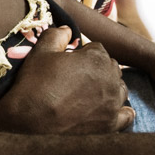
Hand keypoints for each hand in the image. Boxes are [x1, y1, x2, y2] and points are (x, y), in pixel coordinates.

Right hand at [0, 26, 134, 134]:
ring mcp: (112, 103)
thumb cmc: (34, 83)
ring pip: (119, 90)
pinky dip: (120, 112)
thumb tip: (67, 30)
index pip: (97, 50)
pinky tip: (108, 111)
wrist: (27, 118)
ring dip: (108, 89)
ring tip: (88, 95)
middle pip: (110, 68)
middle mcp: (111, 79)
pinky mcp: (110, 124)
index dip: (83, 55)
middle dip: (96, 71)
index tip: (70, 64)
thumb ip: (57, 34)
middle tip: (75, 80)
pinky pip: (127, 116)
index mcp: (97, 58)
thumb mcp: (41, 51)